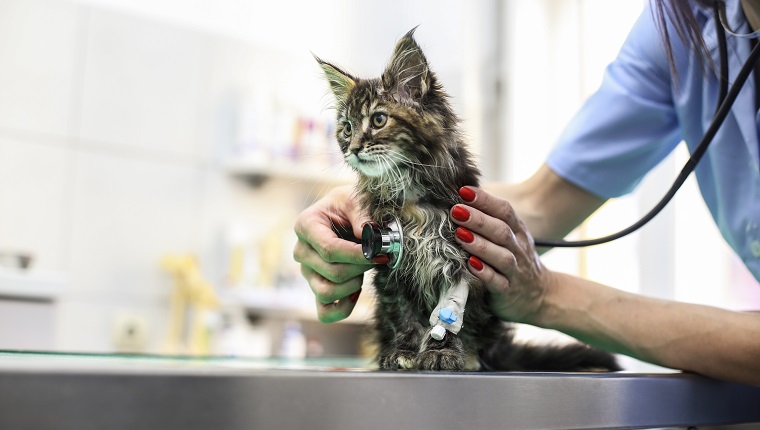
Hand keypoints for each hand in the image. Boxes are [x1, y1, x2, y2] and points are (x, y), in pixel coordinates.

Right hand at [293, 185, 378, 322]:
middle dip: (361, 267)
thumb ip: (362, 214)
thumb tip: (368, 234)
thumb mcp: (356, 199)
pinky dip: (343, 308)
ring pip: (327, 292)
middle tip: (379, 257)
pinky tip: (357, 292)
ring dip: (353, 284)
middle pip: (332, 272)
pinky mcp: (316, 287)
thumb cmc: (349, 205)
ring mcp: (307, 272)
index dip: (357, 256)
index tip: (380, 254)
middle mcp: (301, 251)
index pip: (330, 250)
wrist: (346, 214)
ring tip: (364, 269)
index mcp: (306, 225)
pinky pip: (325, 312)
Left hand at [450, 186, 551, 323]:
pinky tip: (470, 265)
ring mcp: (515, 271)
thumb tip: (462, 196)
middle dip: (478, 220)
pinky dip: (484, 273)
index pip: (504, 210)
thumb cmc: (516, 260)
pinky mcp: (508, 292)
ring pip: (501, 256)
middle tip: (456, 211)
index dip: (485, 200)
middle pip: (501, 231)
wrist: (542, 296)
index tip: (464, 191)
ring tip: (460, 235)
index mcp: (517, 232)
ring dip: (480, 245)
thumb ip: (491, 219)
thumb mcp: (510, 237)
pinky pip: (498, 282)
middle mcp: (518, 249)